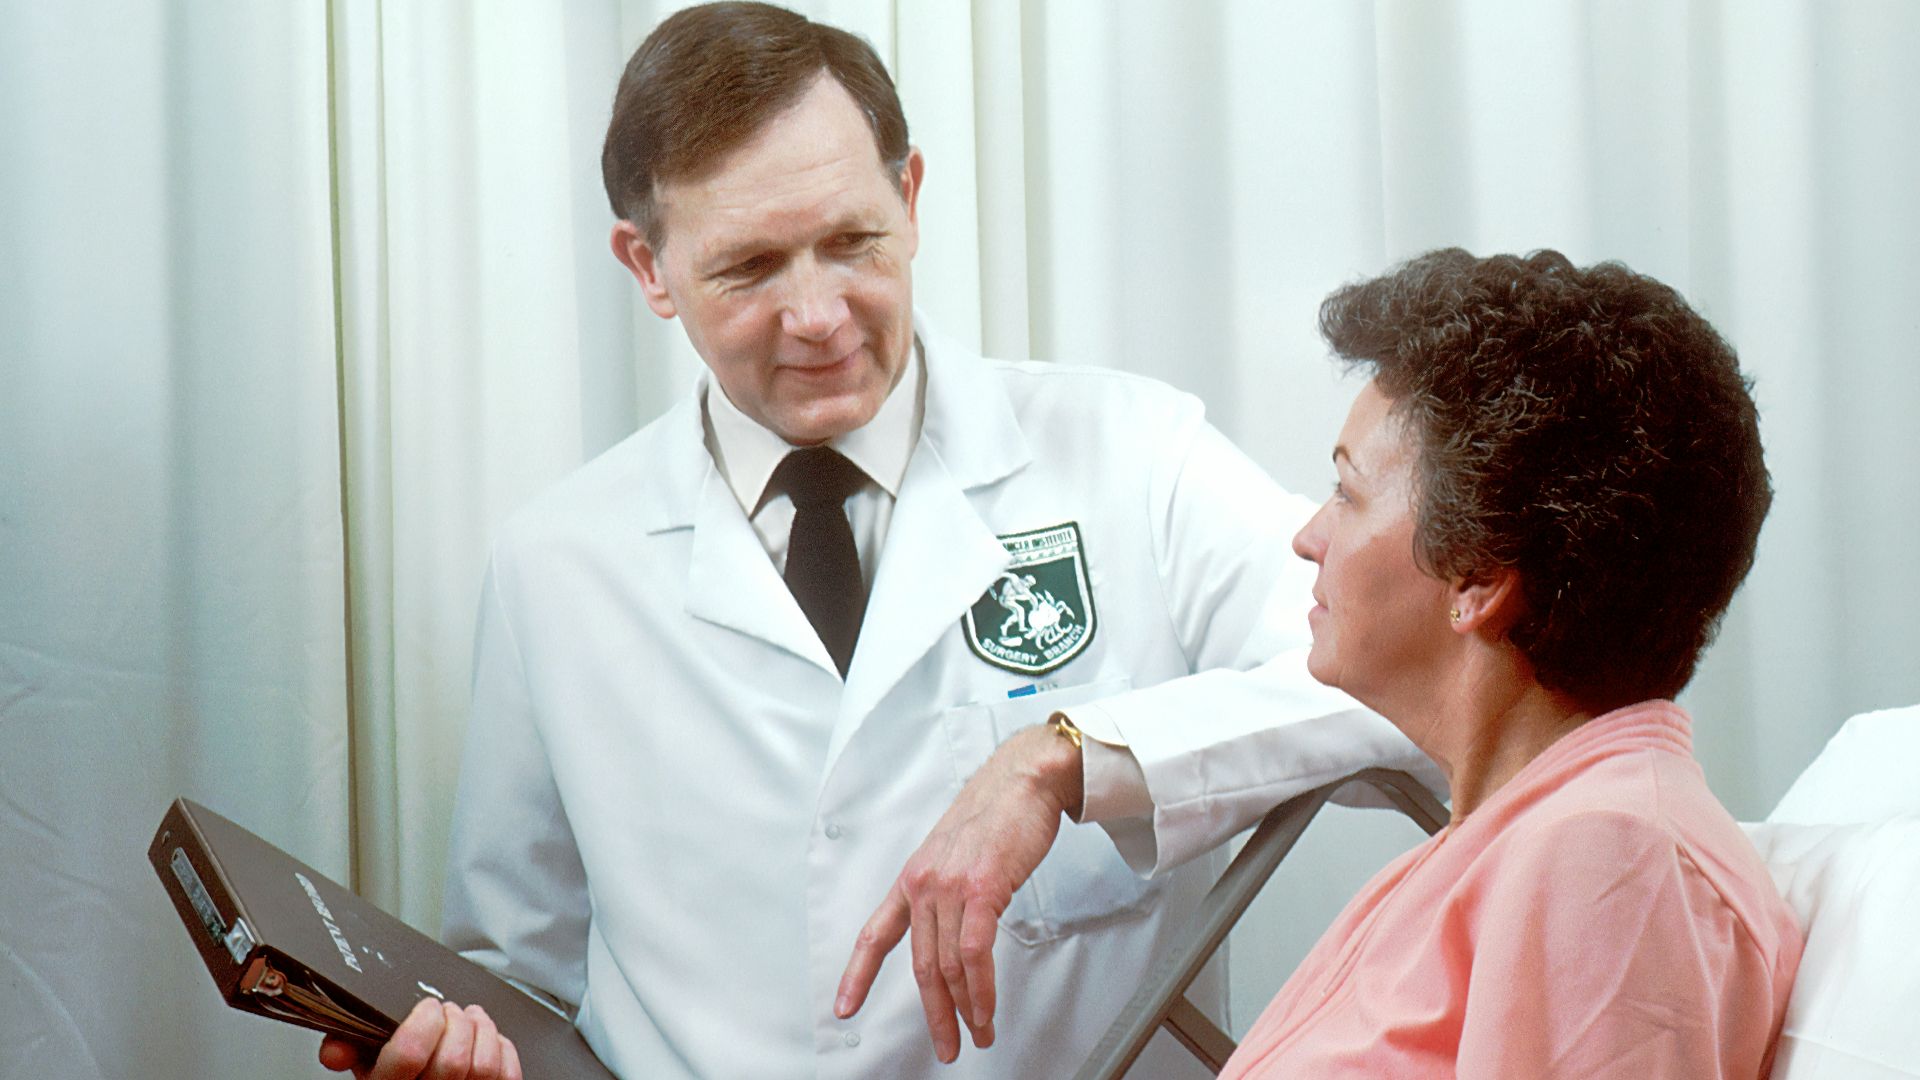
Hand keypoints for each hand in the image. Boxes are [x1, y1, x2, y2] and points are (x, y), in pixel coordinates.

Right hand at [318, 997, 522, 1079]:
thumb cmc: (398, 1079)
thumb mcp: (367, 1066)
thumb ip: (350, 1047)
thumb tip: (337, 1047)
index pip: (408, 1056)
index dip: (423, 1022)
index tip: (426, 1008)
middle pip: (453, 1060)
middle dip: (455, 1022)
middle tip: (449, 1011)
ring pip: (485, 1066)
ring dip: (482, 1029)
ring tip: (471, 1018)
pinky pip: (508, 1076)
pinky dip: (503, 1048)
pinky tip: (489, 1040)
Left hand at [835, 723, 1082, 1062]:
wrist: (1023, 779)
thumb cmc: (996, 812)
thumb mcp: (955, 853)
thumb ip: (948, 891)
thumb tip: (956, 928)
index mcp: (913, 877)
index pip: (875, 934)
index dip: (857, 975)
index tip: (845, 1007)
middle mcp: (923, 884)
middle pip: (921, 966)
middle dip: (934, 1014)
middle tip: (946, 1046)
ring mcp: (950, 887)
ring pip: (949, 966)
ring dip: (965, 1009)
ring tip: (978, 1032)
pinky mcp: (981, 889)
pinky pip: (974, 952)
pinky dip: (981, 988)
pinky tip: (986, 1007)